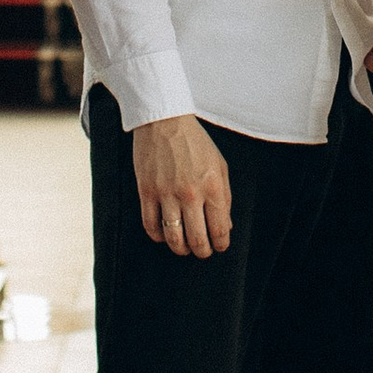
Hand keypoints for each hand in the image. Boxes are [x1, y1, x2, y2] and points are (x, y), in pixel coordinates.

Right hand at [132, 113, 231, 257]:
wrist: (165, 121)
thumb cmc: (195, 142)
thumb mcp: (219, 166)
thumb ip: (225, 198)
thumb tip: (225, 226)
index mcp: (213, 186)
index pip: (220, 229)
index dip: (221, 244)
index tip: (219, 246)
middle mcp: (191, 193)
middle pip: (197, 239)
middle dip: (202, 251)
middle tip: (202, 251)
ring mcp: (167, 194)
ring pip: (173, 238)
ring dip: (180, 249)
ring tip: (183, 248)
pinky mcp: (146, 192)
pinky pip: (151, 226)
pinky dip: (158, 237)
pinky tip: (164, 235)